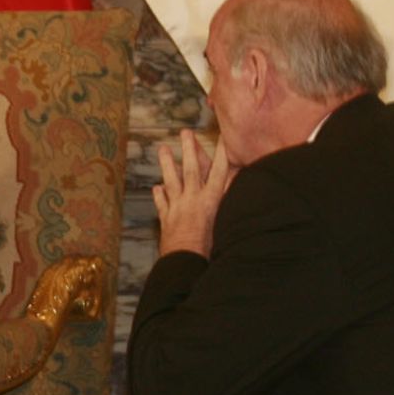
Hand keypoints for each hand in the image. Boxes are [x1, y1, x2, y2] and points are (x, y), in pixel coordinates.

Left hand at [153, 129, 234, 258]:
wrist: (185, 262)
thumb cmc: (210, 248)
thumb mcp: (225, 223)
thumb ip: (230, 203)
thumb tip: (237, 184)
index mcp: (211, 200)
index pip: (219, 171)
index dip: (222, 153)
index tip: (222, 136)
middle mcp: (193, 200)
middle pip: (191, 169)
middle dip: (189, 149)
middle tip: (185, 132)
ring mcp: (177, 208)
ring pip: (171, 181)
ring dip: (167, 164)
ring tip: (163, 149)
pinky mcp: (167, 220)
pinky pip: (162, 204)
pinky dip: (160, 195)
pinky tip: (157, 187)